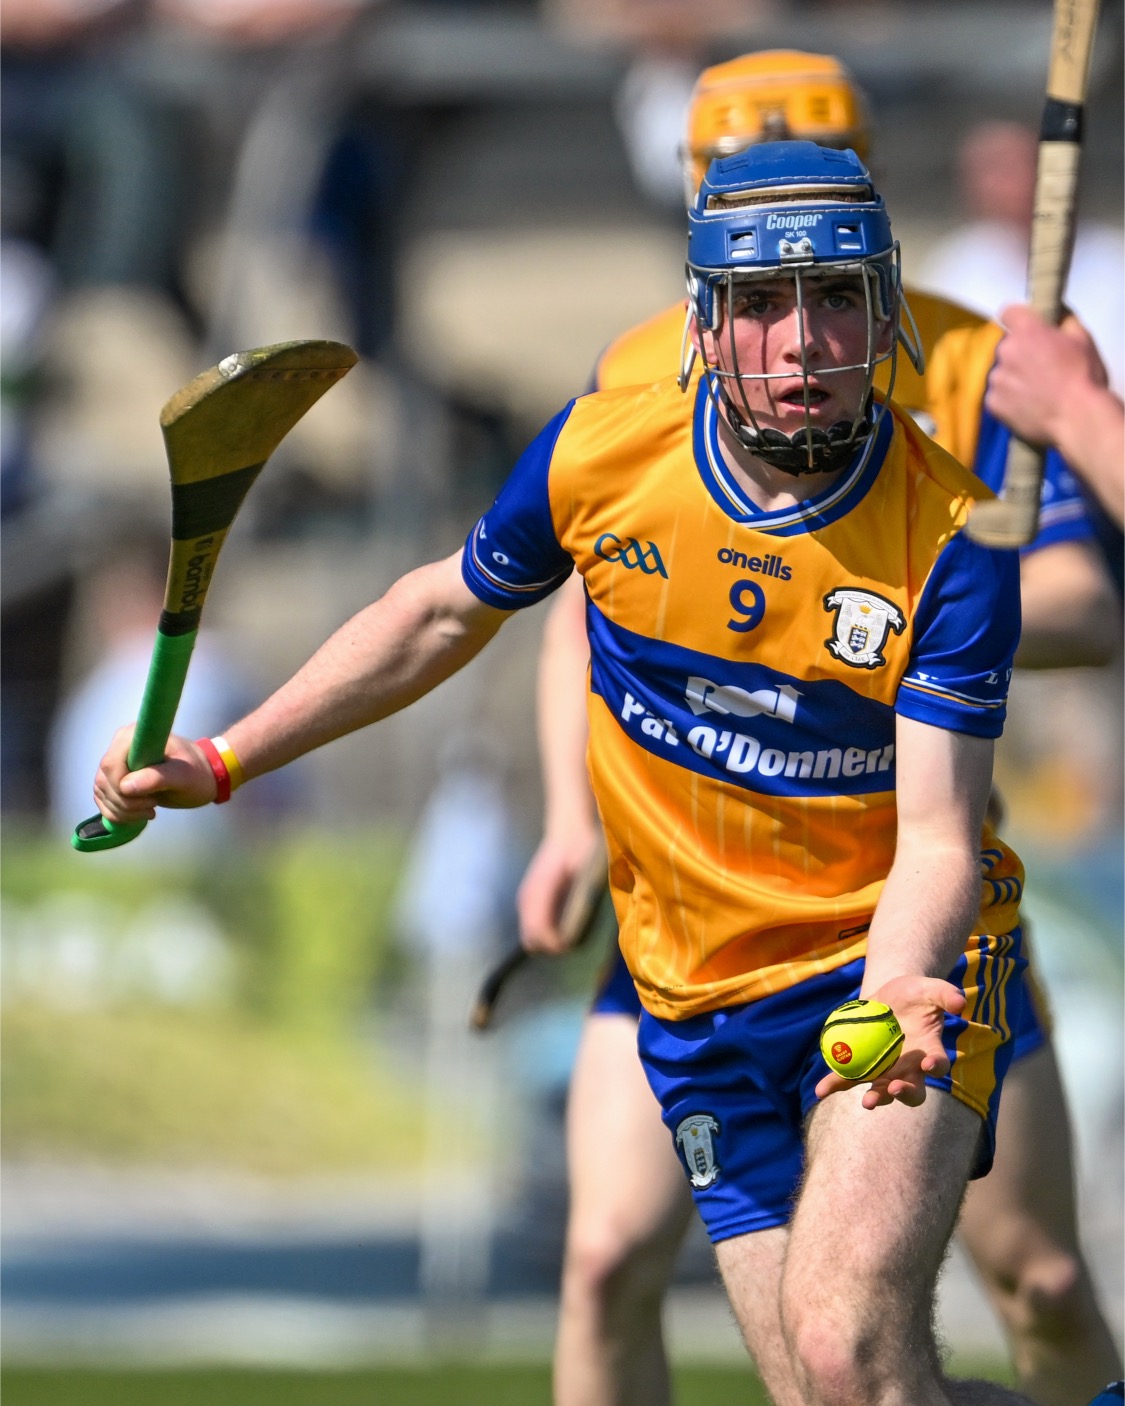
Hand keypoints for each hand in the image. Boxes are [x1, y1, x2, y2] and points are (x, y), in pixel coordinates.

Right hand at [92, 727, 217, 822]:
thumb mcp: (184, 776)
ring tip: (151, 809)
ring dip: (124, 810)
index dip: (122, 787)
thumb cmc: (197, 772)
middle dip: (126, 802)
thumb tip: (125, 786)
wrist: (202, 777)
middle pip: (104, 781)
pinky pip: (103, 800)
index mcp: (134, 736)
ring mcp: (114, 763)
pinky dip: (118, 814)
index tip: (150, 798)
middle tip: (154, 805)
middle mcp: (119, 746)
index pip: (111, 764)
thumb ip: (158, 778)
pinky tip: (140, 814)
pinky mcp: (113, 780)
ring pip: (101, 793)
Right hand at [517, 827, 601, 955]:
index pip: (539, 932)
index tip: (574, 946)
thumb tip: (574, 930)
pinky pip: (528, 924)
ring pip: (527, 934)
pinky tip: (558, 926)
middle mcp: (527, 898)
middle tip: (571, 944)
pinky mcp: (527, 896)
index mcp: (540, 892)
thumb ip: (578, 903)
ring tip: (566, 937)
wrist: (568, 829)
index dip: (556, 946)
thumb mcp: (586, 875)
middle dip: (549, 947)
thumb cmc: (581, 849)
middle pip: (530, 939)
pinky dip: (541, 931)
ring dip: (544, 940)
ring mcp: (524, 897)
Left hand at [814, 975, 965, 1109]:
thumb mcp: (929, 988)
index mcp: (929, 1051)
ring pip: (881, 1091)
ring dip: (875, 1098)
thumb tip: (961, 1003)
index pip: (937, 1064)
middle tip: (895, 1089)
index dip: (935, 1067)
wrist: (889, 995)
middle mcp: (909, 1068)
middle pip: (911, 1090)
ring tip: (866, 1101)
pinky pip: (848, 1079)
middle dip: (904, 1094)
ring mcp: (885, 1071)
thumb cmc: (913, 993)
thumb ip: (945, 993)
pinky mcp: (863, 1066)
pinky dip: (834, 1085)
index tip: (929, 1065)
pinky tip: (821, 1091)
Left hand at [985, 305, 1107, 445]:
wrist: (1077, 418)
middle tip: (1042, 370)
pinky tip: (1029, 406)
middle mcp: (1006, 351)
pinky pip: (997, 397)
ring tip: (1038, 392)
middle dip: (1021, 355)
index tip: (1024, 329)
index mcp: (1027, 330)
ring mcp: (997, 378)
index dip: (1017, 320)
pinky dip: (1009, 401)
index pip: (1009, 313)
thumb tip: (1057, 312)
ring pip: (1002, 373)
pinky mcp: (992, 402)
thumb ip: (1065, 319)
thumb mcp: (1083, 339)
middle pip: (1007, 347)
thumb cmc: (1083, 378)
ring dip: (1014, 379)